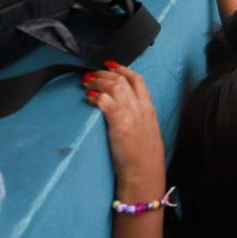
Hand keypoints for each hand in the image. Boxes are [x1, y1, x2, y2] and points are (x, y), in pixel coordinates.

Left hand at [84, 65, 165, 200]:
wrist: (144, 172)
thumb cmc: (144, 157)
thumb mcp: (148, 131)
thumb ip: (140, 117)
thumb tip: (128, 110)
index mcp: (149, 109)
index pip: (137, 80)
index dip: (123, 69)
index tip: (111, 65)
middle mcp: (141, 108)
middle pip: (122, 80)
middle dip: (104, 74)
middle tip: (91, 74)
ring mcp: (131, 115)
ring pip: (114, 87)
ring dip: (97, 82)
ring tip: (87, 84)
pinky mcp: (120, 124)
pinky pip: (106, 102)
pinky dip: (96, 96)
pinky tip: (89, 98)